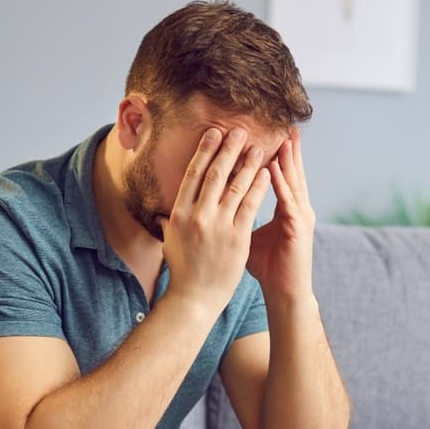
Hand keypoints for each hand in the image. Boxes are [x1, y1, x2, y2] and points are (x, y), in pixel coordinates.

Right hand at [159, 127, 271, 315]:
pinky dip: (259, 186)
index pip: (193, 174)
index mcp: (179, 213)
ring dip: (247, 163)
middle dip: (228, 149)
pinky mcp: (237, 237)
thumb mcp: (171, 241)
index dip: (205, 151)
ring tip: (257, 147)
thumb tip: (163, 211)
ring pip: (235, 186)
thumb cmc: (183, 270)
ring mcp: (218, 226)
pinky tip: (266, 173)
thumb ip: (170, 222)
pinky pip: (250, 205)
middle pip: (215, 174)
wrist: (195, 298)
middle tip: (239, 130)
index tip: (214, 133)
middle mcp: (197, 216)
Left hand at [247, 129, 315, 302]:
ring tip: (284, 138)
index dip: (277, 156)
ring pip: (294, 183)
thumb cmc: (267, 267)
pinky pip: (290, 202)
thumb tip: (216, 208)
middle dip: (289, 149)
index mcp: (286, 209)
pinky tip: (276, 170)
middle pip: (292, 173)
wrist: (285, 292)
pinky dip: (283, 185)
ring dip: (288, 160)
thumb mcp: (248, 236)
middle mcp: (296, 209)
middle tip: (285, 126)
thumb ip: (237, 217)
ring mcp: (300, 218)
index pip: (281, 176)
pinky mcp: (299, 230)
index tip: (269, 135)